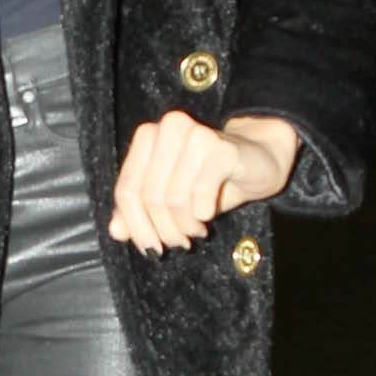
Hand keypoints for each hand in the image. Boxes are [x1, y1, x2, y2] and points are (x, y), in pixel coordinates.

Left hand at [108, 112, 298, 255]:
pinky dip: (202, 213)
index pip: (125, 189)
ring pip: (173, 198)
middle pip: (149, 197)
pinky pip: (200, 192)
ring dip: (185, 225)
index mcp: (148, 136)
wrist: (260, 160)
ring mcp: (195, 134)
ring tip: (196, 230)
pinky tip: (207, 216)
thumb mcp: (170, 197)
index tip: (150, 247)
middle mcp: (168, 128)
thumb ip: (139, 210)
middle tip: (180, 242)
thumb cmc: (210, 179)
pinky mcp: (221, 148)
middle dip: (164, 229)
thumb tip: (115, 231)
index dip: (134, 225)